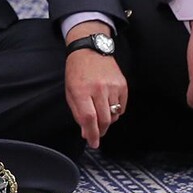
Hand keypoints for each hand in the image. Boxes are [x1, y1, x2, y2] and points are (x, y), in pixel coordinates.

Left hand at [63, 29, 127, 149]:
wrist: (90, 50)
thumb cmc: (77, 71)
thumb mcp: (70, 91)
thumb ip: (77, 113)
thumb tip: (86, 132)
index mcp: (81, 90)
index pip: (89, 119)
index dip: (91, 134)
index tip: (93, 143)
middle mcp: (98, 88)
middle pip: (104, 120)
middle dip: (100, 131)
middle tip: (97, 134)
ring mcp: (112, 86)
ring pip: (114, 115)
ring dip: (107, 122)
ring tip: (100, 117)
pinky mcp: (122, 84)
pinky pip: (122, 107)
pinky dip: (116, 112)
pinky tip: (108, 106)